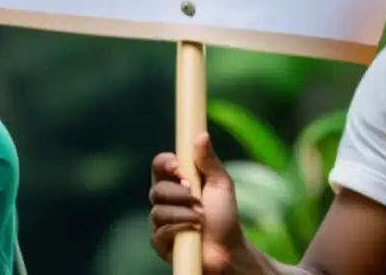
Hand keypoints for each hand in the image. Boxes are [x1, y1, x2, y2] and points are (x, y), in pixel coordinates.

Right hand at [149, 133, 244, 273]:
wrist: (228, 250)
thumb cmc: (225, 217)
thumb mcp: (221, 184)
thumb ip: (209, 161)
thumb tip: (201, 135)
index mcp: (176, 181)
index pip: (159, 165)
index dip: (166, 163)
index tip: (179, 167)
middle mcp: (164, 199)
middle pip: (157, 187)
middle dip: (180, 194)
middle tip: (197, 199)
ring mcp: (160, 220)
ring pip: (158, 210)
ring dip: (183, 213)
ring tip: (200, 219)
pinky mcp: (159, 241)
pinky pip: (160, 230)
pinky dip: (179, 228)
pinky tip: (192, 232)